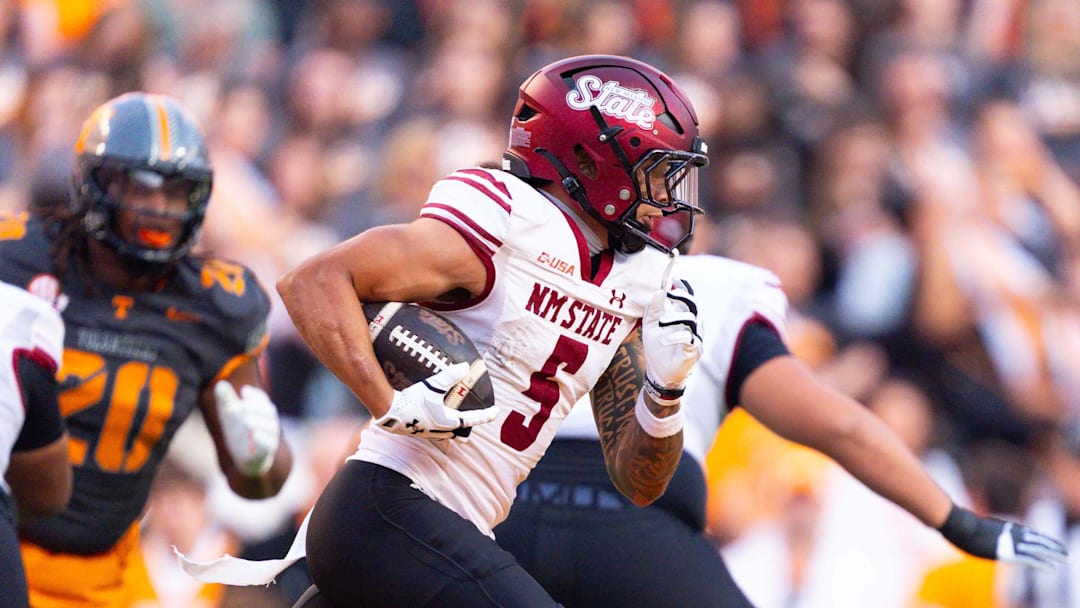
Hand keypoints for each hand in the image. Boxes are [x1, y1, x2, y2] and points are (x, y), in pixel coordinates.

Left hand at [214, 382, 280, 475]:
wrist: (245, 457)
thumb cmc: (239, 431)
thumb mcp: (230, 415)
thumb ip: (227, 400)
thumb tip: (220, 384)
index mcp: (262, 410)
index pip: (262, 399)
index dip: (254, 394)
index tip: (243, 391)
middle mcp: (270, 421)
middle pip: (268, 411)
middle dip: (256, 407)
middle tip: (243, 405)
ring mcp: (271, 436)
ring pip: (270, 427)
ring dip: (258, 422)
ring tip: (245, 419)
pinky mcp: (268, 450)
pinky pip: (269, 444)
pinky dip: (262, 439)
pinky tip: (253, 435)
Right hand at [374, 362, 498, 439]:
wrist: (388, 412)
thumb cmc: (411, 400)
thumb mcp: (432, 386)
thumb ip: (449, 376)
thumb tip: (465, 367)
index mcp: (447, 421)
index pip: (473, 419)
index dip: (486, 415)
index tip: (496, 411)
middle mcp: (440, 430)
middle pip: (461, 432)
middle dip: (468, 427)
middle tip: (474, 418)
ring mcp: (429, 433)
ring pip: (447, 433)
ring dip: (454, 426)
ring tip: (455, 417)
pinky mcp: (418, 431)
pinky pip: (435, 430)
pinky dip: (440, 424)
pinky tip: (433, 414)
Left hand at [642, 256, 701, 402]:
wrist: (659, 373)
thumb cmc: (656, 346)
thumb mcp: (649, 324)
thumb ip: (653, 308)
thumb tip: (659, 291)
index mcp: (681, 313)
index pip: (685, 294)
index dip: (681, 281)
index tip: (674, 263)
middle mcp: (691, 321)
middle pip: (692, 302)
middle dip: (682, 294)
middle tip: (669, 292)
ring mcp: (695, 334)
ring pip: (691, 318)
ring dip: (673, 318)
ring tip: (660, 323)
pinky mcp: (695, 348)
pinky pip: (689, 337)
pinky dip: (675, 337)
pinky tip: (663, 341)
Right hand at [938, 505, 1067, 570]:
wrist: (959, 524)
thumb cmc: (961, 524)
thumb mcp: (974, 525)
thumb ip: (984, 529)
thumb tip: (975, 528)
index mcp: (1007, 526)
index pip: (1030, 534)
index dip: (1043, 540)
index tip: (1053, 544)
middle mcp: (1013, 533)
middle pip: (1039, 540)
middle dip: (1054, 547)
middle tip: (1066, 553)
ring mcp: (1011, 542)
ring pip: (1039, 549)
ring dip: (1054, 555)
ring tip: (1066, 559)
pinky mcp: (1008, 553)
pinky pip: (1031, 559)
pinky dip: (1043, 563)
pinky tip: (1052, 568)